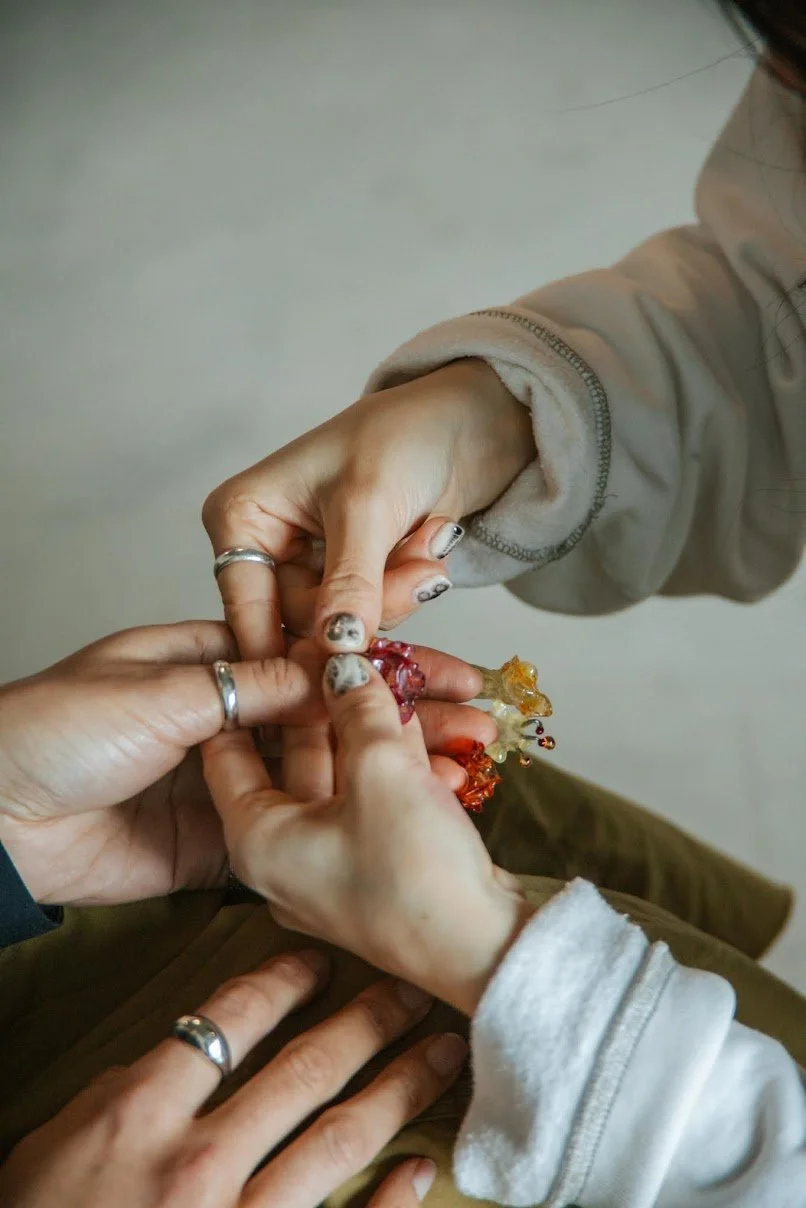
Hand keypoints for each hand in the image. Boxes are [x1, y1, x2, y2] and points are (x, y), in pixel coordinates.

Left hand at [0, 626, 491, 904]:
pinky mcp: (231, 840)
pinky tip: (418, 807)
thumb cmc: (53, 728)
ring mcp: (236, 780)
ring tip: (471, 752)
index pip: (310, 647)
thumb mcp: (155, 688)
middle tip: (477, 703)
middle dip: (405, 704)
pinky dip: (361, 817)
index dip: (372, 645)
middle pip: (334, 709)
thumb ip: (244, 685)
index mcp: (210, 657)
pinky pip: (304, 822)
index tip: (436, 640)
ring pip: (331, 766)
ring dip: (398, 760)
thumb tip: (324, 667)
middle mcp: (231, 715)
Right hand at [0, 951, 464, 1207]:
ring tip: (441, 1055)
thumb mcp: (60, 1141)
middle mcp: (197, 1162)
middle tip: (411, 991)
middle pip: (304, 1071)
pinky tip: (421, 1170)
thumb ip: (129, 1089)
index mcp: (142, 1112)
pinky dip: (388, 1205)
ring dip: (398, 1090)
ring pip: (337, 1141)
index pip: (231, 1019)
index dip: (285, 981)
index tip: (322, 962)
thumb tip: (190, 1049)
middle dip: (367, 1023)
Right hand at [202, 359, 533, 657]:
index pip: (248, 608)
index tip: (338, 675)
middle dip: (371, 603)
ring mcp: (312, 565)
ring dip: (398, 593)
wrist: (470, 420)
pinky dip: (409, 587)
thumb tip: (336, 648)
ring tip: (430, 544)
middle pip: (303, 624)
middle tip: (423, 574)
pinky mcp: (354, 577)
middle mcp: (267, 547)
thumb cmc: (404, 434)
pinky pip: (375, 614)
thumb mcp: (367, 506)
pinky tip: (430, 543)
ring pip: (345, 625)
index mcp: (242, 518)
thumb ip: (349, 582)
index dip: (290, 646)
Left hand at [203, 653, 533, 1017]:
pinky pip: (380, 800)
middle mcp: (286, 850)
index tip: (288, 648)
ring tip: (421, 685)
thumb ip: (359, 707)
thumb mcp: (378, 772)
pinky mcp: (379, 866)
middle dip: (343, 700)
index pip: (232, 745)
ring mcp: (334, 862)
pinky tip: (439, 733)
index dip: (261, 691)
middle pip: (302, 753)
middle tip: (366, 653)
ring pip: (350, 773)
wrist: (486, 957)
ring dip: (388, 729)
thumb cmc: (411, 880)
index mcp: (258, 834)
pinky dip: (405, 767)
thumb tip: (345, 663)